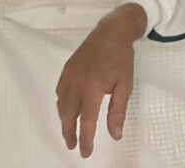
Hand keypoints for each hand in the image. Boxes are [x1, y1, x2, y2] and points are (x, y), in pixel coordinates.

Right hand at [56, 2, 146, 157]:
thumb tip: (115, 135)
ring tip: (69, 130)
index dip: (85, 139)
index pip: (86, 121)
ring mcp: (69, 75)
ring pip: (61, 104)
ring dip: (64, 119)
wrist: (111, 32)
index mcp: (92, 88)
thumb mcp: (125, 86)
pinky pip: (60, 90)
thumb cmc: (120, 58)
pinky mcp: (67, 68)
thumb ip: (117, 112)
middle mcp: (76, 83)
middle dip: (69, 133)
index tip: (85, 152)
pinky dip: (61, 103)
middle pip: (68, 115)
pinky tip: (66, 107)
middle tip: (73, 146)